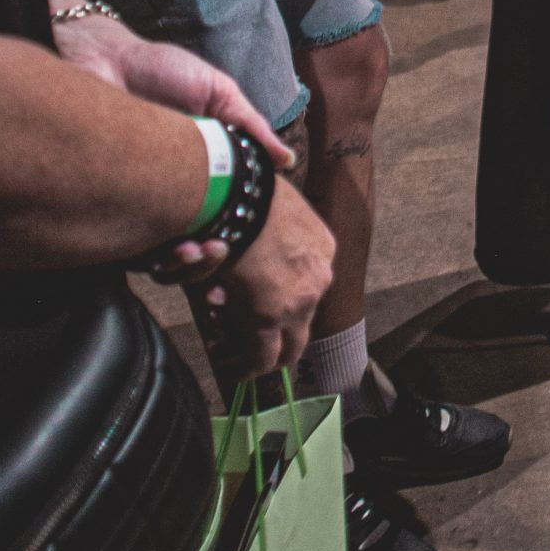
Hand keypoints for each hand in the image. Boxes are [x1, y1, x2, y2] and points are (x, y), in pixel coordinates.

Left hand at [53, 13, 292, 277]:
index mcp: (206, 166)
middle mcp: (178, 187)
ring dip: (187, 259)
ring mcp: (146, 196)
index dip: (241, 228)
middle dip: (214, 253)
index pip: (230, 209)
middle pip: (203, 238)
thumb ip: (250, 125)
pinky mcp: (114, 200)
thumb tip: (287, 161)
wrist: (106, 60)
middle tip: (217, 249)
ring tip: (194, 250)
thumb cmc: (162, 71)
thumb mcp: (218, 92)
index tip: (250, 241)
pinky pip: (133, 240)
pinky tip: (167, 246)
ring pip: (171, 249)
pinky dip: (153, 250)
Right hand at [202, 180, 335, 379]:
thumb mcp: (273, 198)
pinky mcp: (269, 318)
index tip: (256, 304)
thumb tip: (268, 202)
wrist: (233, 189)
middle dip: (279, 337)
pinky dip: (246, 366)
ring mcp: (299, 300)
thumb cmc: (243, 184)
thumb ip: (274, 213)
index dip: (284, 301)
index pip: (309, 286)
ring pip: (289, 347)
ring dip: (263, 355)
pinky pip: (262, 358)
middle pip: (305, 322)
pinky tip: (228, 363)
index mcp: (321, 247)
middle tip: (250, 341)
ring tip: (236, 356)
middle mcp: (319, 276)